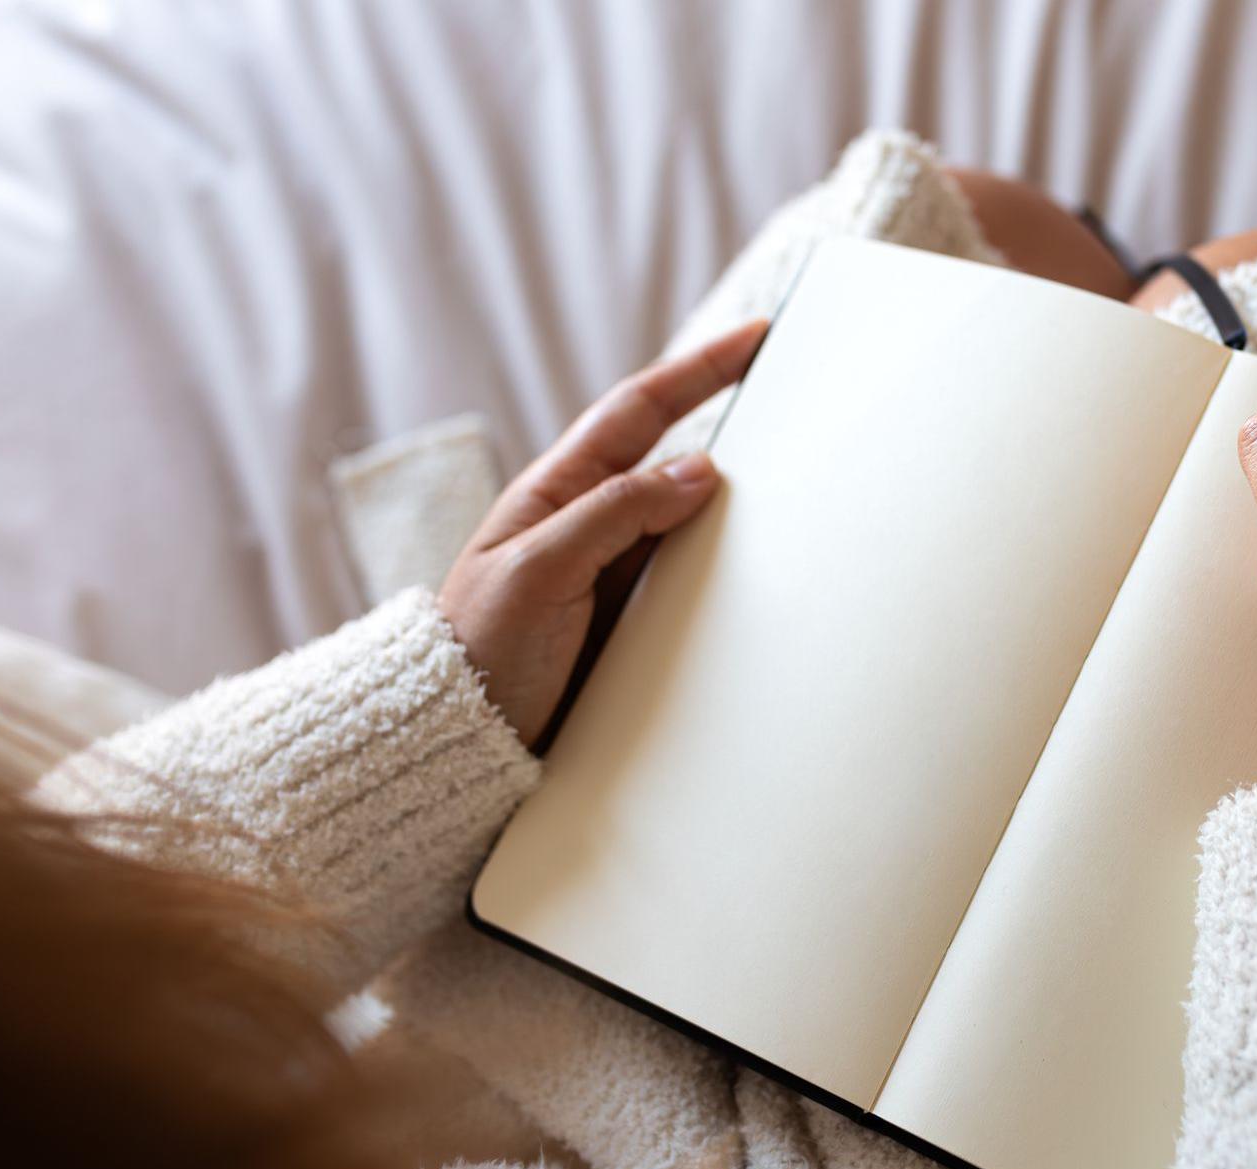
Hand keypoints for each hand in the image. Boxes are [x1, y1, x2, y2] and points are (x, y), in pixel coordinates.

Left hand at [438, 319, 767, 745]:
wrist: (460, 743)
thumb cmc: (481, 652)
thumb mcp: (537, 573)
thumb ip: (612, 515)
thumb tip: (698, 469)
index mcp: (557, 494)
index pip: (639, 411)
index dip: (698, 369)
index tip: (755, 338)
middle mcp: (592, 524)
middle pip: (676, 457)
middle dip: (733, 423)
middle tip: (796, 399)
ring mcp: (616, 573)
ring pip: (693, 521)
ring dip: (742, 505)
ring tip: (797, 488)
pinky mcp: (636, 623)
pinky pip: (696, 580)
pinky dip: (733, 568)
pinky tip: (766, 571)